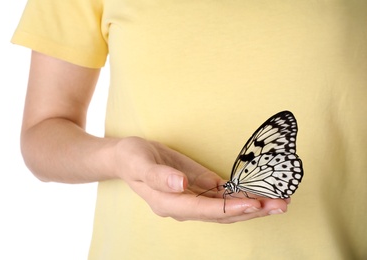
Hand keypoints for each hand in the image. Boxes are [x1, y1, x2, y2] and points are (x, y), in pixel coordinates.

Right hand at [113, 137, 288, 222]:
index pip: (205, 210)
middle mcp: (184, 206)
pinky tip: (260, 193)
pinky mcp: (198, 189)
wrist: (128, 157)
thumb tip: (182, 185)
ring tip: (279, 201)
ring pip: (226, 208)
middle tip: (281, 204)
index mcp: (170, 203)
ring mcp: (193, 199)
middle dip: (252, 210)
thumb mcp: (140, 162)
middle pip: (222, 214)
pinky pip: (223, 197)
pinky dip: (242, 196)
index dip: (230, 209)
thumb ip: (159, 176)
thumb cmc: (132, 158)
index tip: (253, 204)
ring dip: (253, 205)